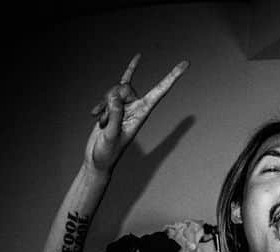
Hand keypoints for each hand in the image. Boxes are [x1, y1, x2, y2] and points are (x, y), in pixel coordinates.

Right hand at [84, 54, 187, 173]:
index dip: (172, 77)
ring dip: (103, 106)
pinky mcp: (113, 109)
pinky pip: (113, 92)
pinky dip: (102, 100)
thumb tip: (116, 98)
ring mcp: (125, 108)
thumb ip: (115, 116)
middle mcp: (136, 109)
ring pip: (113, 91)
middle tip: (107, 121)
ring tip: (102, 123)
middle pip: (125, 88)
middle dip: (111, 99)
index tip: (185, 63)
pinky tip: (94, 112)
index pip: (160, 92)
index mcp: (142, 115)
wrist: (98, 161)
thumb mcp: (111, 136)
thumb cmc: (107, 154)